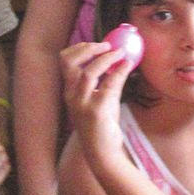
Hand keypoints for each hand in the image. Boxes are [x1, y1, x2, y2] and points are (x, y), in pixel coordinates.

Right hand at [59, 40, 131, 163]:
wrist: (102, 151)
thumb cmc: (102, 125)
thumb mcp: (101, 99)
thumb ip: (106, 80)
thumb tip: (120, 59)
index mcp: (70, 91)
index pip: (65, 61)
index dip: (79, 48)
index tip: (96, 43)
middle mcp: (72, 95)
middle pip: (70, 62)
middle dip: (89, 48)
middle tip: (108, 45)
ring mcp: (82, 103)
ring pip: (89, 71)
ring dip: (107, 58)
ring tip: (120, 54)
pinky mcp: (96, 110)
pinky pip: (109, 84)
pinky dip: (120, 71)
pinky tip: (128, 66)